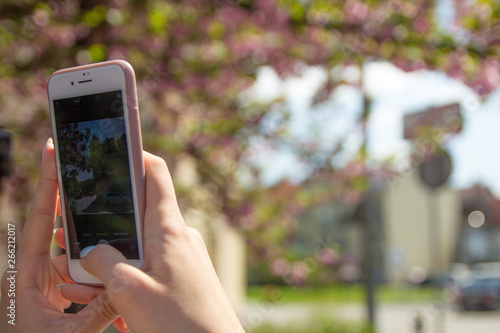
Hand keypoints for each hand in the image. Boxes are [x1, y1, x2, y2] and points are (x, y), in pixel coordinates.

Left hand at [0, 139, 118, 332]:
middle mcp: (29, 273)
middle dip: (70, 202)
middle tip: (86, 172)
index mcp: (23, 278)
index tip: (50, 153)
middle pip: (54, 227)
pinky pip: (72, 271)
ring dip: (89, 250)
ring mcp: (40, 281)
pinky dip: (89, 271)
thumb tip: (125, 284)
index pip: (38, 222)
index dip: (47, 186)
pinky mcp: (49, 291)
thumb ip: (99, 310)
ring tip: (109, 239)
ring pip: (69, 253)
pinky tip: (106, 276)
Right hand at [72, 152, 243, 332]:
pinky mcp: (184, 273)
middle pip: (142, 207)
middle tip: (81, 221)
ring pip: (144, 238)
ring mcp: (184, 254)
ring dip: (117, 247)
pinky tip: (115, 289)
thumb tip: (91, 250)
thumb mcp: (130, 292)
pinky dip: (132, 266)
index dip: (134, 155)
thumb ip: (105, 263)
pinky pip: (153, 259)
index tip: (112, 148)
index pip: (155, 173)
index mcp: (169, 229)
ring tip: (90, 268)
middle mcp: (179, 235)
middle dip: (111, 212)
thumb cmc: (181, 324)